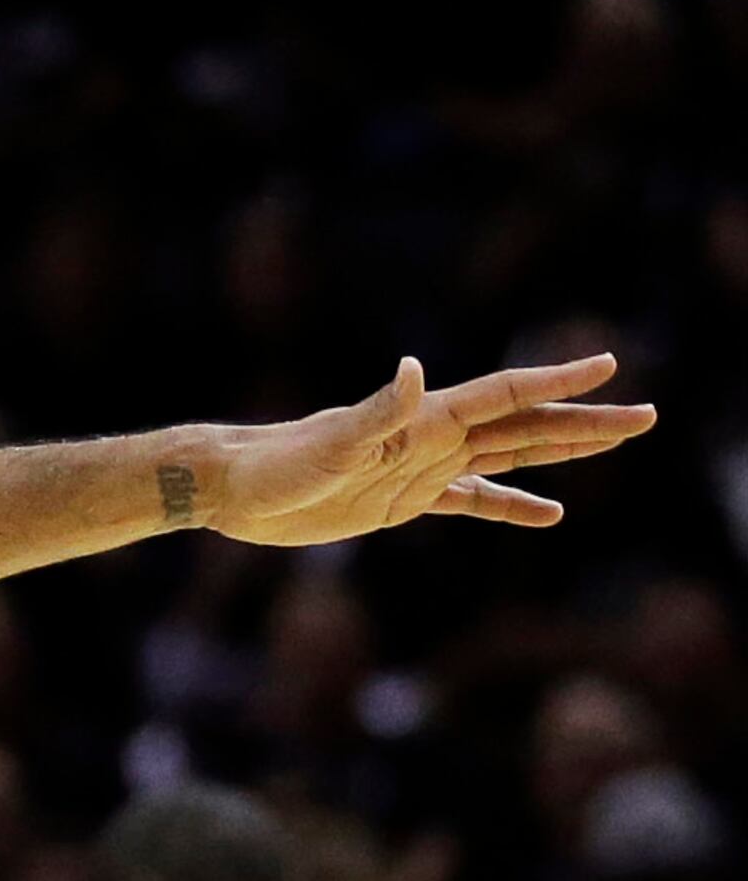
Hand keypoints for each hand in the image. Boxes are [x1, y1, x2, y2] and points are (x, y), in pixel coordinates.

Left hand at [205, 353, 652, 543]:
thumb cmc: (275, 466)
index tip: (607, 367)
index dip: (556, 383)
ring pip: (509, 455)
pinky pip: (472, 502)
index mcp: (423, 419)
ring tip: (615, 443)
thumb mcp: (329, 445)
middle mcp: (431, 437)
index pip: (504, 395)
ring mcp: (421, 468)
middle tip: (645, 414)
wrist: (235, 491)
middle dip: (584, 420)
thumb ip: (377, 411)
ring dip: (561, 450)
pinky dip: (512, 506)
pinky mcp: (403, 502)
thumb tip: (415, 371)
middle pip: (524, 425)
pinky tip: (550, 514)